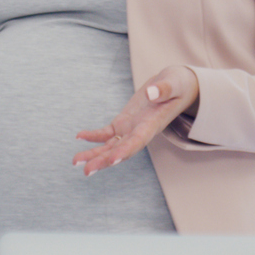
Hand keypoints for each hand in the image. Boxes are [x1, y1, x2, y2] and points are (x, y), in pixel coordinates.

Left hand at [73, 65, 199, 176]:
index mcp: (153, 124)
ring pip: (110, 145)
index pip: (139, 141)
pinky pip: (106, 133)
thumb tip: (150, 93)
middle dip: (103, 160)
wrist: (176, 86)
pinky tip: (79, 137)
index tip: (113, 160)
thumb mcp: (175, 83)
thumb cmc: (179, 85)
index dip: (126, 151)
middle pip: (121, 150)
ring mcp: (131, 128)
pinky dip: (93, 136)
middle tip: (86, 170)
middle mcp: (141, 131)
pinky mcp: (123, 122)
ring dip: (94, 154)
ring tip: (76, 161)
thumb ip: (164, 89)